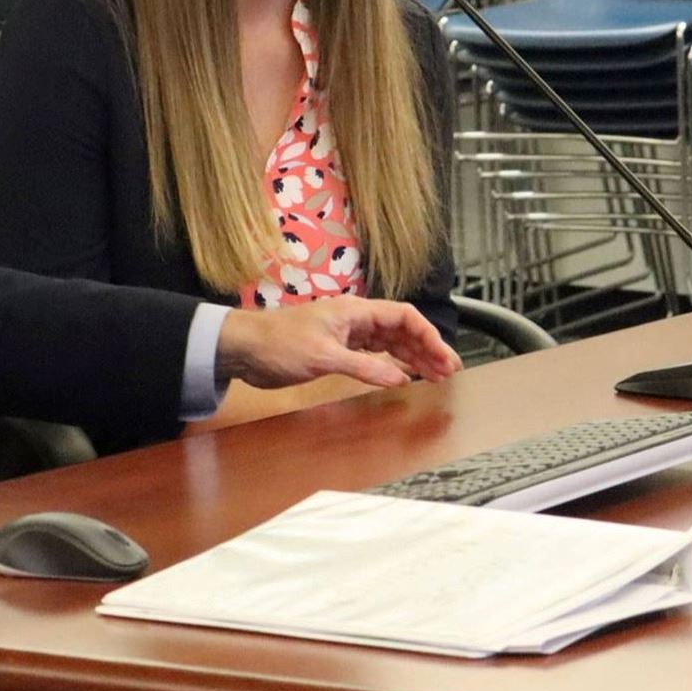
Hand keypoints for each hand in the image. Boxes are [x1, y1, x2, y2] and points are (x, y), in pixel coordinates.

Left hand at [215, 296, 461, 388]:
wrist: (244, 348)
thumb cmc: (278, 344)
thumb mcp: (323, 358)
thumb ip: (363, 368)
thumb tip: (400, 379)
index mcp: (355, 312)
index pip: (404, 317)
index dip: (428, 336)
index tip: (444, 358)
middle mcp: (354, 319)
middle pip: (401, 330)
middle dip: (426, 349)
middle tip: (448, 371)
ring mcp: (345, 334)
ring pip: (389, 342)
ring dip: (412, 357)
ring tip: (434, 375)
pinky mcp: (335, 349)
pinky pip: (373, 353)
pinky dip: (391, 363)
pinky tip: (402, 375)